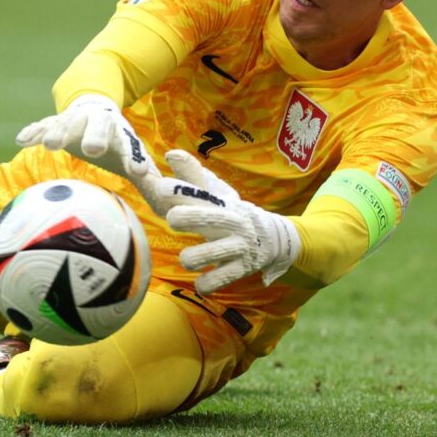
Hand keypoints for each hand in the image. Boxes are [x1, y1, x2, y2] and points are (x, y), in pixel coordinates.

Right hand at [16, 94, 162, 196]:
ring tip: (51, 145)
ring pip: (69, 122)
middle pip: (102, 127)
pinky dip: (34, 131)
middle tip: (93, 150)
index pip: (133, 148)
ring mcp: (77, 120)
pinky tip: (22, 140)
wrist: (94, 107)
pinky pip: (43, 124)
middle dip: (98, 136)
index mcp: (123, 135)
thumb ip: (148, 181)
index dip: (136, 160)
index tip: (140, 172)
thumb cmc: (117, 143)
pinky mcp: (55, 121)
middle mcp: (101, 124)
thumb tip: (168, 210)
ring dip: (60, 132)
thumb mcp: (133, 158)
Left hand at [162, 150, 300, 294]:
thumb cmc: (233, 213)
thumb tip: (170, 153)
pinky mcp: (241, 269)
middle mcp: (231, 222)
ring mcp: (238, 246)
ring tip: (188, 258)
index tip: (160, 187)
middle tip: (173, 218)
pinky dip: (205, 283)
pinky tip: (201, 280)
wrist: (276, 239)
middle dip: (187, 217)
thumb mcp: (217, 194)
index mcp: (222, 202)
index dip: (180, 190)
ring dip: (191, 257)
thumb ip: (192, 176)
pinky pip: (218, 280)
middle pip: (208, 218)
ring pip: (208, 254)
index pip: (200, 192)